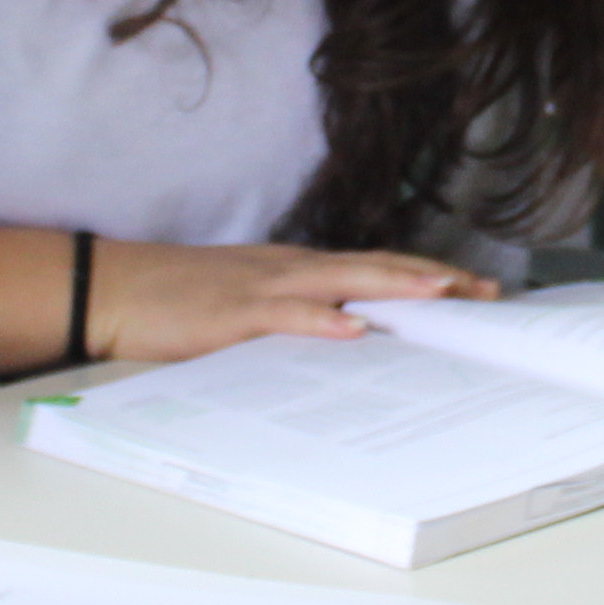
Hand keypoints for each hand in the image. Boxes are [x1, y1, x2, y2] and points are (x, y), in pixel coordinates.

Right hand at [93, 239, 493, 362]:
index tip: (474, 288)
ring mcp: (267, 285)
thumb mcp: (252, 304)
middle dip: (434, 278)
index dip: (426, 275)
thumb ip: (298, 314)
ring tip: (442, 294)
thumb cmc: (182, 300)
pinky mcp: (237, 311)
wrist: (118, 287)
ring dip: (396, 286)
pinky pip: (288, 313)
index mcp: (298, 269)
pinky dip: (323, 318)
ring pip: (345, 280)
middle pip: (377, 266)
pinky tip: (355, 327)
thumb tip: (350, 338)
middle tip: (485, 293)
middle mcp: (293, 269)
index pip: (377, 267)